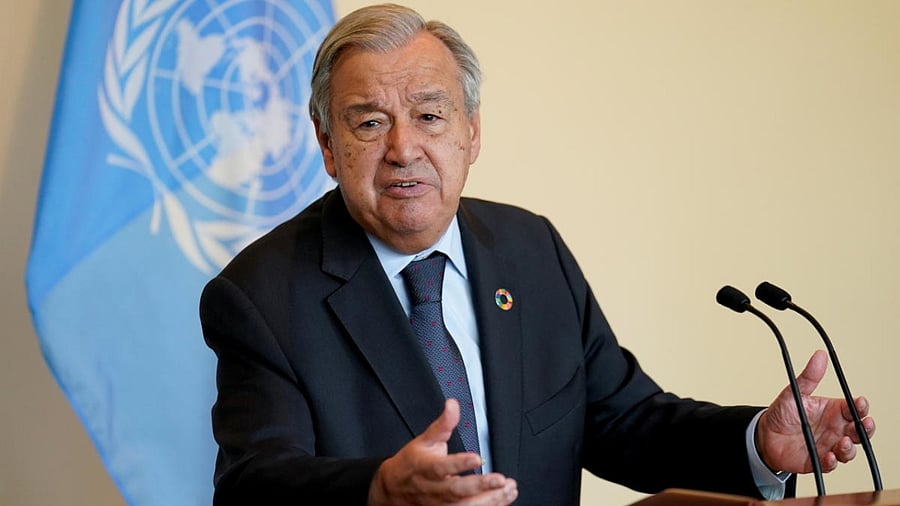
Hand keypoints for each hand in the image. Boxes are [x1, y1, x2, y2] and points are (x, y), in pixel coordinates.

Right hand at [367, 399, 517, 505]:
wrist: (394, 489)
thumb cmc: (412, 463)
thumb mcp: (424, 440)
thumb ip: (443, 424)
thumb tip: (453, 405)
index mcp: (426, 468)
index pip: (442, 467)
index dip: (460, 464)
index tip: (478, 458)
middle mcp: (433, 489)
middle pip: (456, 491)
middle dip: (480, 486)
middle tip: (500, 479)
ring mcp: (440, 504)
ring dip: (489, 500)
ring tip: (508, 489)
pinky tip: (503, 498)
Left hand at [756, 350, 875, 473]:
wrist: (764, 435)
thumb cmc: (782, 413)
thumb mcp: (794, 393)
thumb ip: (809, 377)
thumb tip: (819, 355)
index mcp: (833, 411)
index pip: (854, 409)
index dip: (860, 406)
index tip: (860, 402)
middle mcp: (835, 429)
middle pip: (859, 431)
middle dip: (866, 429)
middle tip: (864, 424)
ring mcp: (829, 446)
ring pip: (849, 450)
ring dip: (850, 447)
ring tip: (843, 442)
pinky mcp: (819, 461)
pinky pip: (831, 464)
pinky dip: (833, 461)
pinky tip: (829, 456)